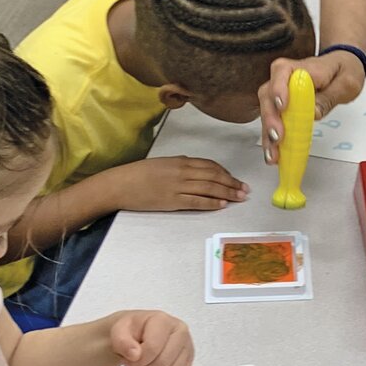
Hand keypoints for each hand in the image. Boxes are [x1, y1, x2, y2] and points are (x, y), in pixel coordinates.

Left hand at [110, 311, 193, 365]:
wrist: (137, 334)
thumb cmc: (129, 332)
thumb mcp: (118, 332)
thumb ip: (122, 341)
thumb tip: (135, 355)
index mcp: (163, 321)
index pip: (153, 348)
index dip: (138, 361)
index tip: (127, 363)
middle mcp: (180, 331)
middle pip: (164, 362)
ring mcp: (187, 346)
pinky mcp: (188, 360)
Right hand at [114, 157, 248, 211]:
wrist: (120, 184)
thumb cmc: (138, 174)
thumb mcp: (162, 164)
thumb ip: (180, 166)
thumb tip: (197, 172)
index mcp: (180, 161)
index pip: (210, 165)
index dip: (226, 173)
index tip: (235, 179)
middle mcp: (182, 171)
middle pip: (214, 176)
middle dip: (232, 183)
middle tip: (245, 189)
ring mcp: (178, 186)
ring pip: (210, 188)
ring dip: (227, 193)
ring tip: (239, 198)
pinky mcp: (172, 201)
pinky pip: (197, 201)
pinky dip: (211, 202)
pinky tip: (221, 204)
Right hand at [258, 52, 365, 165]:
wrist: (341, 69)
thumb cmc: (342, 72)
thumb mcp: (346, 83)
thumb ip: (329, 97)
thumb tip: (313, 112)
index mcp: (299, 67)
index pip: (282, 73)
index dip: (278, 90)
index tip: (282, 106)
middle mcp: (283, 79)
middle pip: (268, 96)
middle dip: (271, 119)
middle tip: (278, 138)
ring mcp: (280, 94)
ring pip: (268, 113)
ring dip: (268, 135)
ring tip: (274, 155)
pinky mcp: (281, 108)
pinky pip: (273, 123)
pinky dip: (273, 139)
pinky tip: (275, 154)